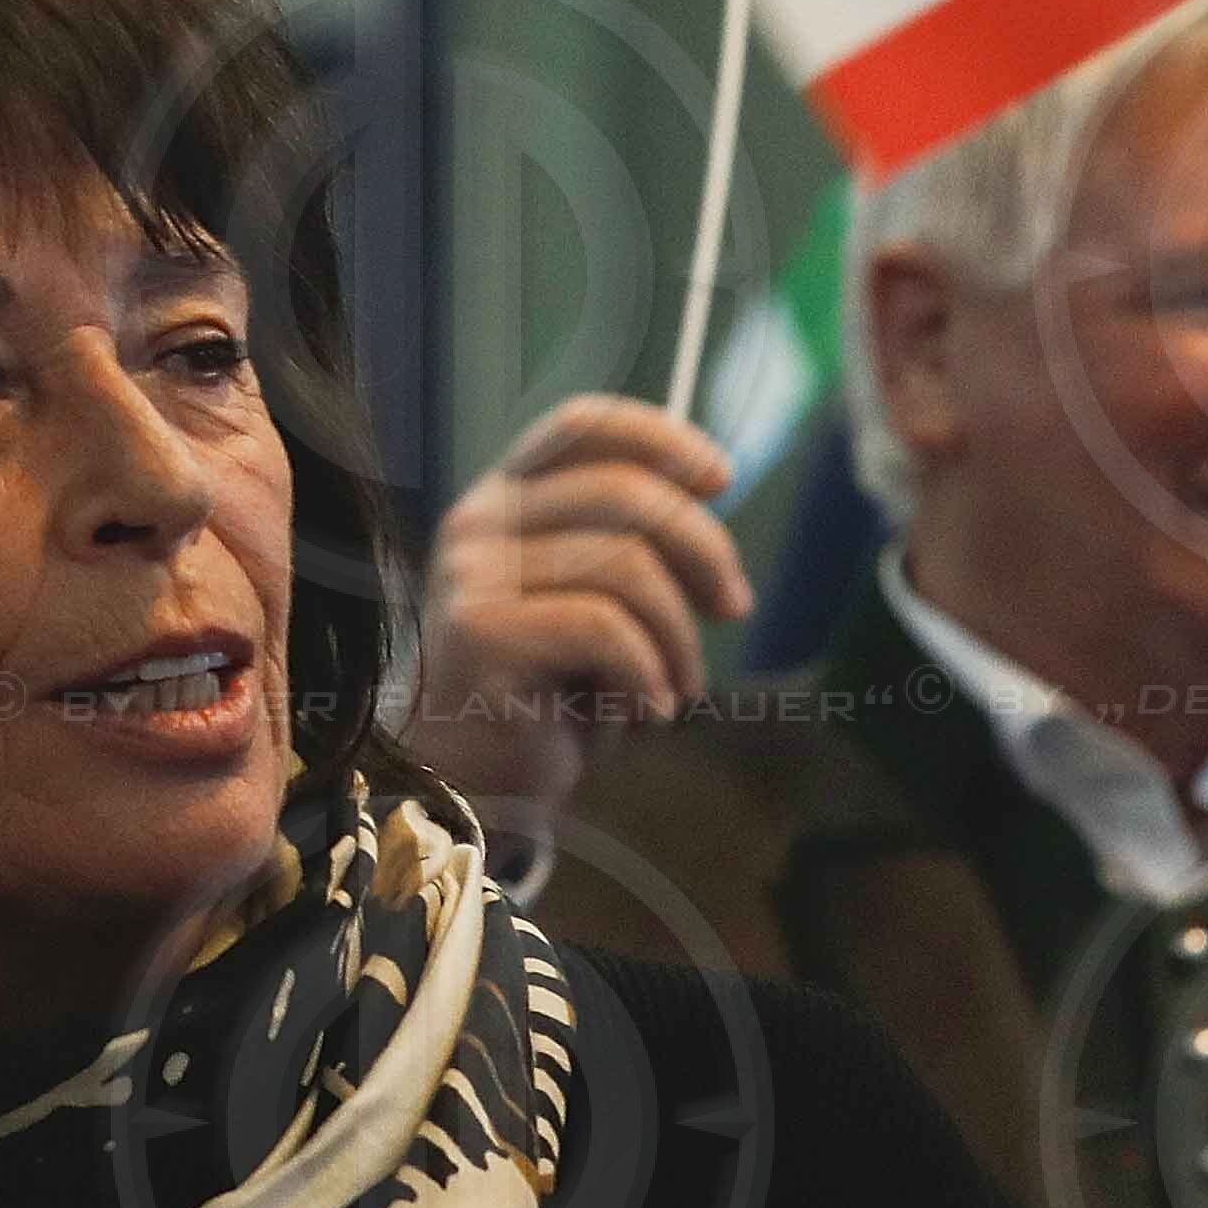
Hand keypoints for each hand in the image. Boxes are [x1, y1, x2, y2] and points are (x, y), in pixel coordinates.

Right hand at [393, 396, 745, 821]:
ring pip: (628, 567)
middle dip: (705, 550)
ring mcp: (474, 575)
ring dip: (680, 639)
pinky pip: (606, 630)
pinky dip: (648, 677)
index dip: (660, 438)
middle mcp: (480, 522)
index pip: (580, 426)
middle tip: (733, 607)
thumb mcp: (594, 599)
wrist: (474, 782)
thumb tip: (712, 487)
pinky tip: (644, 714)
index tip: (721, 479)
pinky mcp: (482, 633)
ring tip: (677, 690)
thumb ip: (627, 541)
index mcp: (505, 500)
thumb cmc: (548, 691)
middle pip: (625, 493)